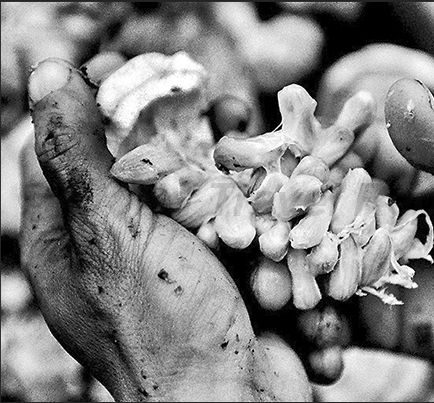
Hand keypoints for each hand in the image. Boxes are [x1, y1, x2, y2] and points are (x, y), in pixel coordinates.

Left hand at [20, 58, 309, 400]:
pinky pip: (242, 221)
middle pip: (144, 164)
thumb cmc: (164, 326)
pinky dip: (260, 200)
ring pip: (200, 185)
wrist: (236, 400)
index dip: (99, 103)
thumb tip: (45, 71)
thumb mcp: (110, 235)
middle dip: (183, 128)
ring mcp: (181, 260)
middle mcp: (124, 247)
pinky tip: (274, 182)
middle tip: (219, 105)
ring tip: (254, 134)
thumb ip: (77, 156)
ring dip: (230, 158)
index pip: (67, 149)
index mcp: (72, 238)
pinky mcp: (228, 271)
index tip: (140, 71)